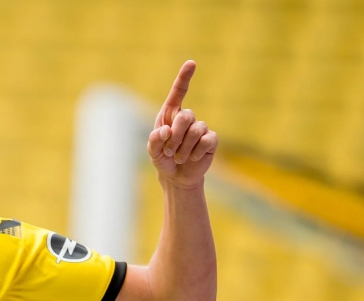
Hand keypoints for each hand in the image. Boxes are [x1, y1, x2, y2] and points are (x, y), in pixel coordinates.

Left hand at [148, 61, 217, 188]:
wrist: (176, 176)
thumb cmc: (163, 158)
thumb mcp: (152, 151)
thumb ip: (154, 140)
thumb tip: (165, 130)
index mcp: (171, 114)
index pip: (179, 92)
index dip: (185, 77)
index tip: (191, 63)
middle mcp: (187, 117)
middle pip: (186, 116)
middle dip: (175, 136)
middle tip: (169, 151)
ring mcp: (201, 128)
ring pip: (196, 130)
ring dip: (183, 147)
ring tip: (178, 157)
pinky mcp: (211, 140)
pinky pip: (206, 140)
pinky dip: (196, 152)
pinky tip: (192, 158)